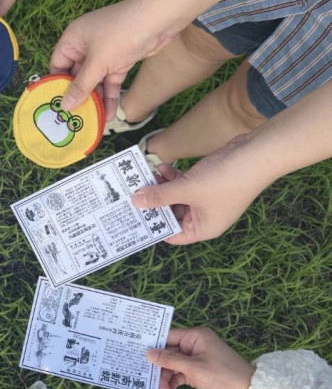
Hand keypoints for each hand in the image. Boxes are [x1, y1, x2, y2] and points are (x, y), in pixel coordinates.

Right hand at [49, 0, 178, 119]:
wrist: (160, 20)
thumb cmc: (121, 34)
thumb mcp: (97, 63)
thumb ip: (81, 86)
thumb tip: (65, 105)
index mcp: (73, 39)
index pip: (57, 64)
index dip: (57, 84)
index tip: (57, 104)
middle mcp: (86, 45)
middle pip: (76, 75)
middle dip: (78, 95)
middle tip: (75, 117)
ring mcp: (104, 53)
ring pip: (95, 80)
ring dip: (95, 99)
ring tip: (93, 119)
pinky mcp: (120, 60)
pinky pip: (110, 81)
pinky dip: (110, 95)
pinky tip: (109, 114)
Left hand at [131, 134, 271, 244]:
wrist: (256, 153)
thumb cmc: (224, 179)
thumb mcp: (186, 189)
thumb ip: (159, 196)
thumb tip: (136, 202)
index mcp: (204, 228)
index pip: (172, 235)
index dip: (153, 226)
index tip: (133, 216)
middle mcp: (206, 218)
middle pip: (172, 215)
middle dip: (154, 202)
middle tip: (133, 194)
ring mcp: (208, 200)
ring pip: (177, 197)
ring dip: (162, 187)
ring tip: (145, 177)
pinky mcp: (209, 183)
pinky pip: (185, 185)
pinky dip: (173, 177)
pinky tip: (162, 167)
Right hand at [146, 327, 255, 388]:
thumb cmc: (222, 375)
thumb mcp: (194, 368)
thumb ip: (170, 360)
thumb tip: (148, 353)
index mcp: (195, 337)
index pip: (167, 337)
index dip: (153, 346)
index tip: (137, 354)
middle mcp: (193, 345)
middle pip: (168, 353)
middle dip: (160, 369)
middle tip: (153, 383)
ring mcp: (195, 359)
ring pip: (172, 366)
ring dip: (166, 379)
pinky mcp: (197, 372)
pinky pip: (180, 374)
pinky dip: (174, 383)